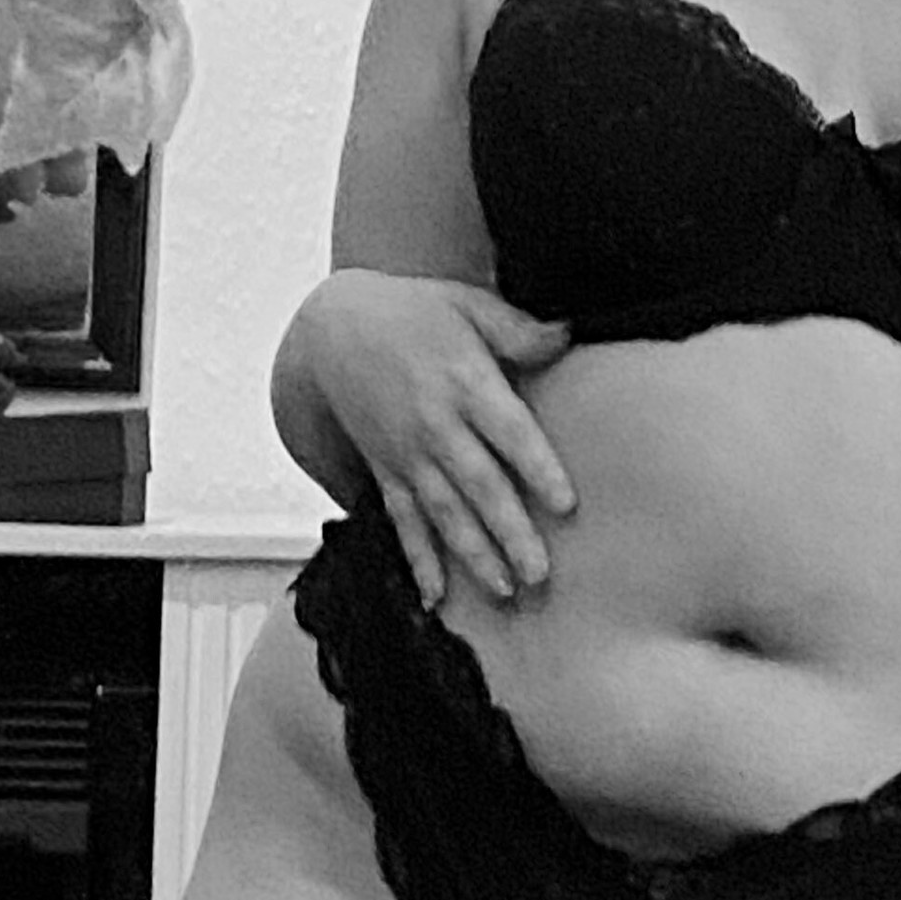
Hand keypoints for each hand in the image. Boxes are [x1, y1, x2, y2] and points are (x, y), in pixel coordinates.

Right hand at [312, 269, 576, 607]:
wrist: (333, 327)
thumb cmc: (411, 313)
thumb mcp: (466, 303)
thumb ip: (517, 328)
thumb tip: (567, 335)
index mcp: (465, 383)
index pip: (509, 433)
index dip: (537, 469)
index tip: (565, 504)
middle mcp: (436, 425)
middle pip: (479, 485)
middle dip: (510, 532)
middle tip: (540, 573)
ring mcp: (408, 453)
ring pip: (445, 512)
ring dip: (474, 554)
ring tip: (504, 590)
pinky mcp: (387, 470)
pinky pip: (404, 520)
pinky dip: (419, 559)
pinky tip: (436, 596)